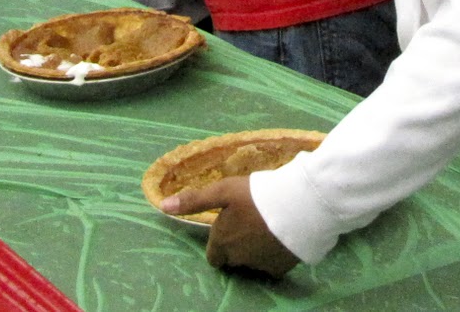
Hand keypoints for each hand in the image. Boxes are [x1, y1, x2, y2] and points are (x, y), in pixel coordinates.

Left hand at [161, 177, 300, 277]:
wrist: (297, 207)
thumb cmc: (256, 196)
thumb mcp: (223, 191)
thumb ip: (194, 201)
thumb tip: (163, 206)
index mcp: (222, 242)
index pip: (213, 255)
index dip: (220, 242)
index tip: (230, 227)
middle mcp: (237, 259)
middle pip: (232, 258)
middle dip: (237, 245)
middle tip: (251, 222)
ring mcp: (259, 266)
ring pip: (252, 261)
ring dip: (255, 248)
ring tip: (267, 225)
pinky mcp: (280, 269)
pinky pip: (272, 264)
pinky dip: (274, 254)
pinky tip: (281, 235)